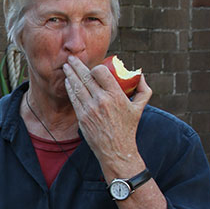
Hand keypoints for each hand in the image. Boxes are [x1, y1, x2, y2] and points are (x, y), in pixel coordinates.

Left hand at [63, 55, 150, 174]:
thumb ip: (143, 89)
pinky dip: (69, 88)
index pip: (100, 72)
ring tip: (66, 66)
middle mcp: (101, 101)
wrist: (116, 150)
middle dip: (76, 65)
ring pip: (76, 86)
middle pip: (85, 77)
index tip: (94, 67)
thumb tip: (139, 73)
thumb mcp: (140, 107)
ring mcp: (89, 109)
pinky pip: (74, 99)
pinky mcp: (82, 118)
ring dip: (69, 74)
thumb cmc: (128, 128)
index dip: (95, 68)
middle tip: (71, 58)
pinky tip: (67, 82)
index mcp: (115, 95)